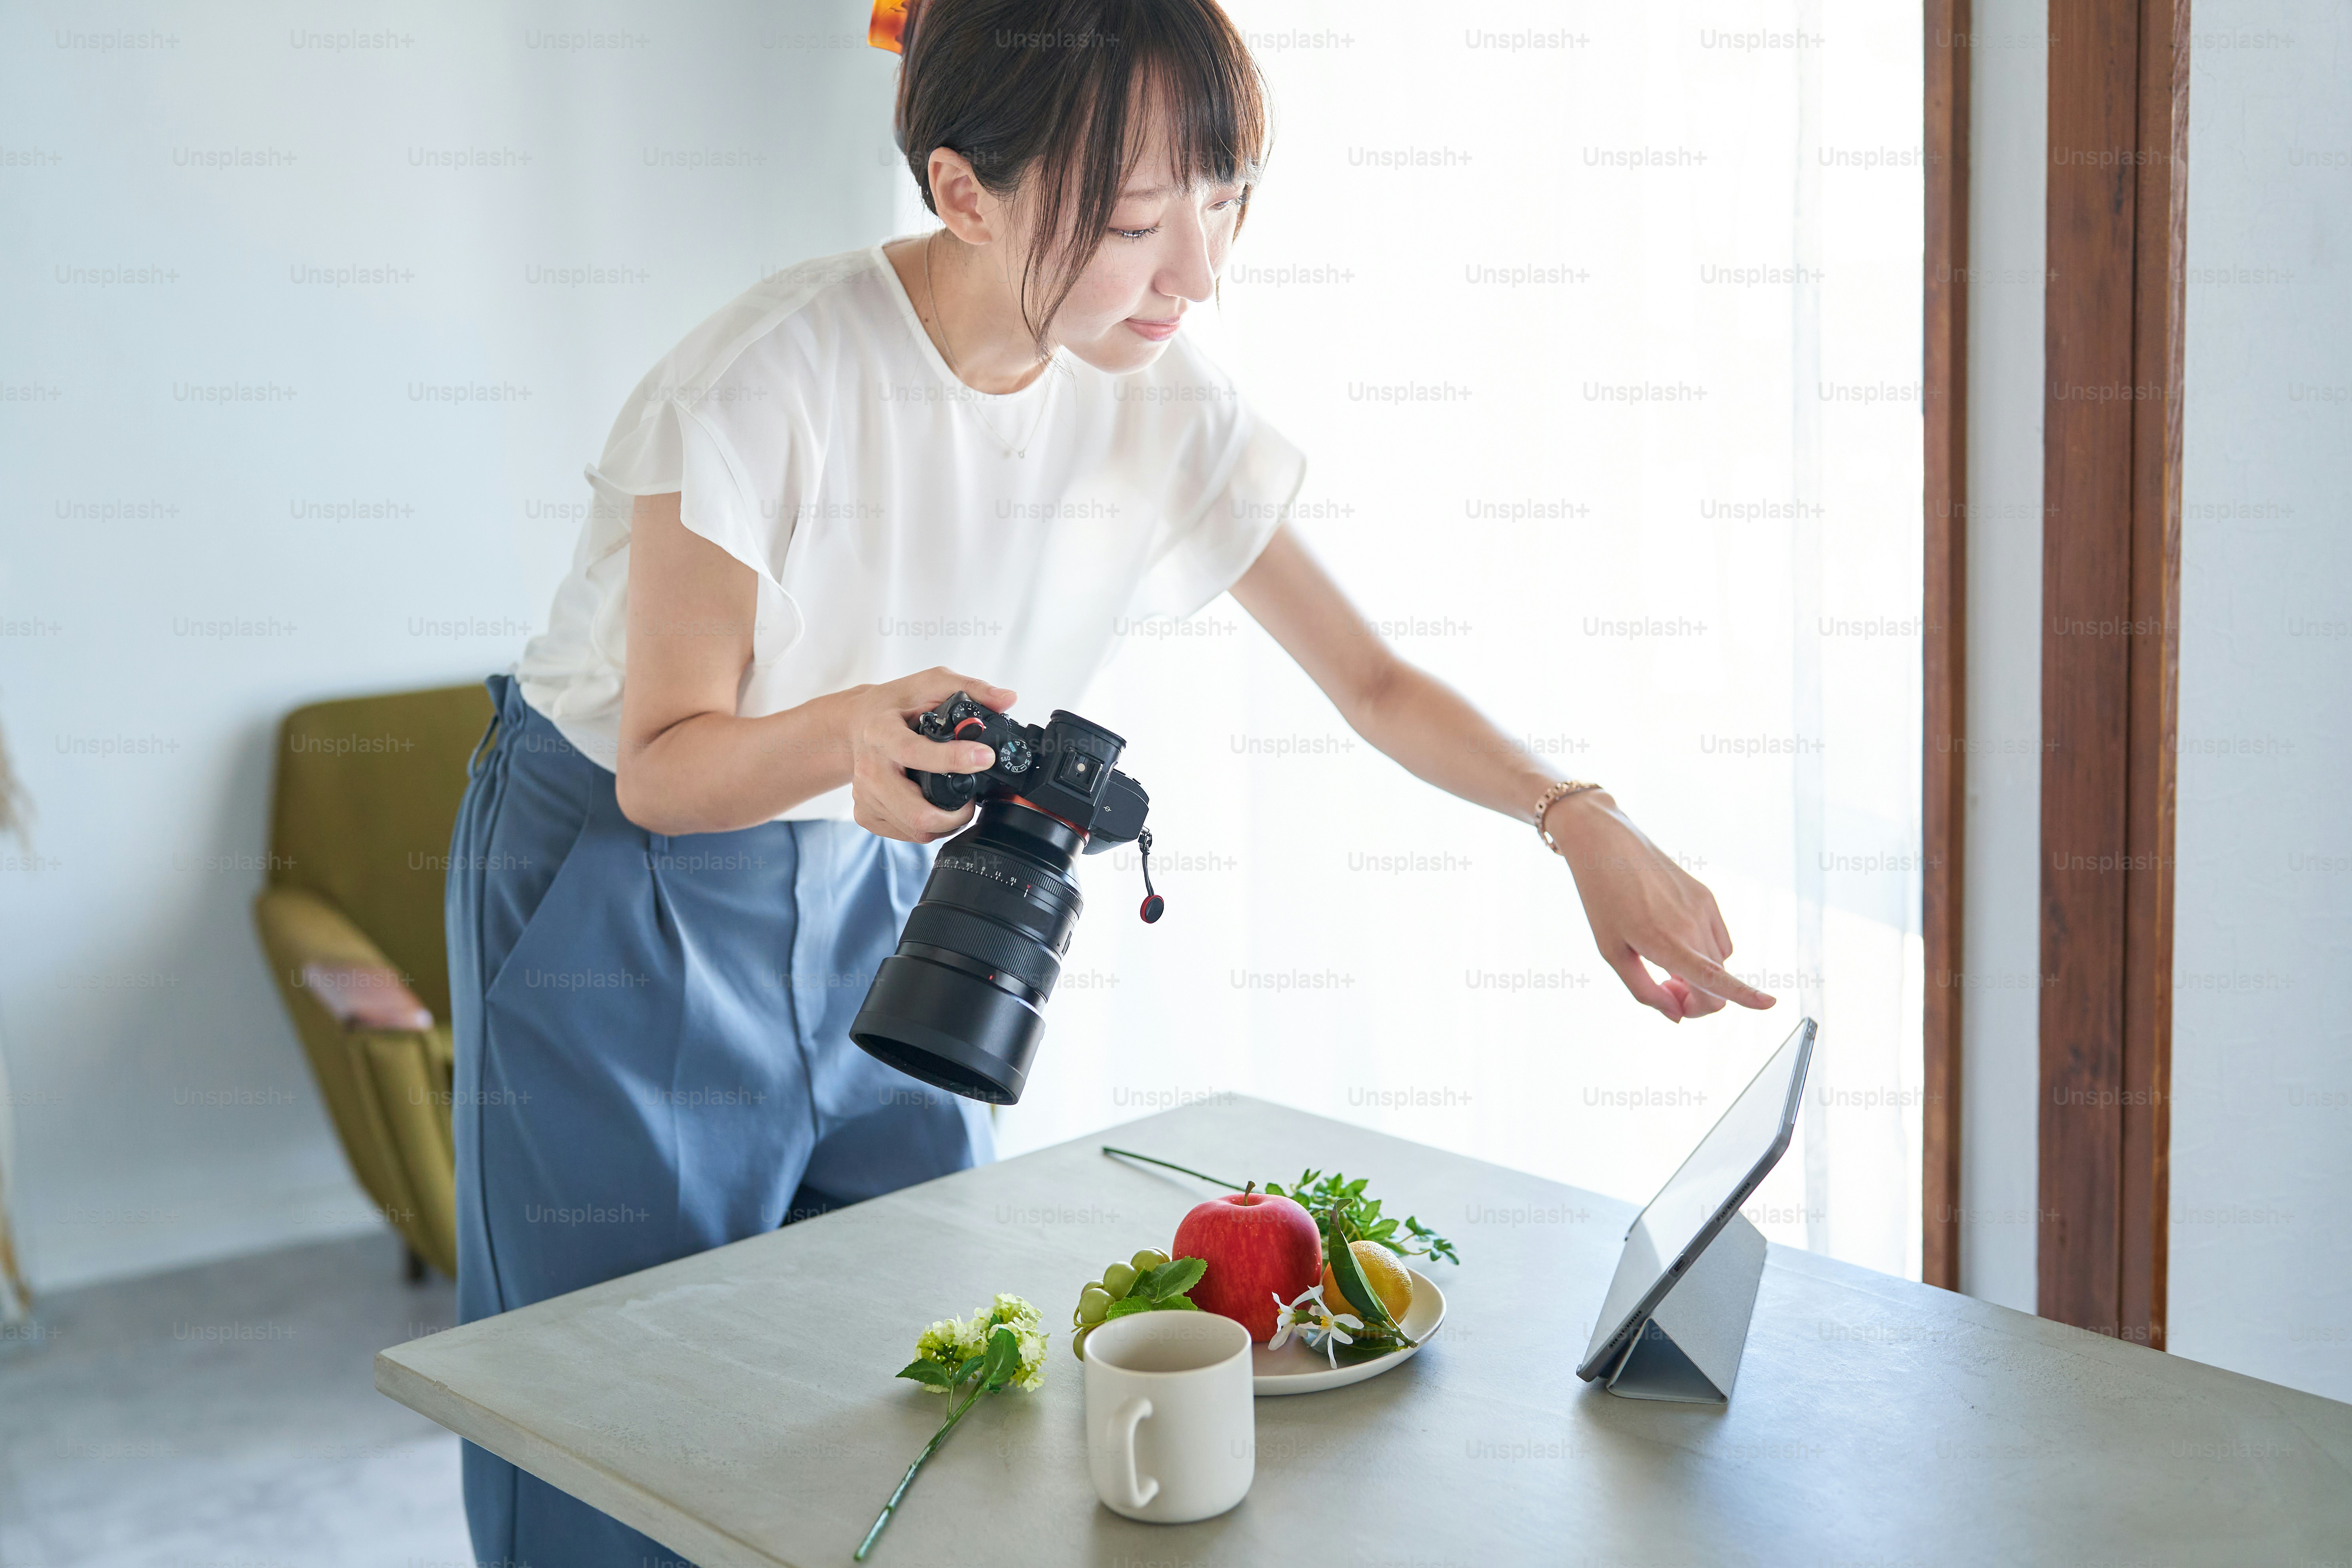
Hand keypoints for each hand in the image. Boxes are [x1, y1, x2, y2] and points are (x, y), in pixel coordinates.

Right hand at [843, 667, 1018, 842]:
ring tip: (958, 804)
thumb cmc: (895, 704)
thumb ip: (972, 687)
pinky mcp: (865, 814)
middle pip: (916, 812)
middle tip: (973, 800)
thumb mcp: (931, 682)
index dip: (953, 759)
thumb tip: (1008, 698)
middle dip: (956, 815)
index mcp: (882, 732)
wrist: (856, 724)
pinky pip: (905, 835)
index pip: (915, 752)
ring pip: (915, 829)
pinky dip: (928, 828)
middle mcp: (870, 768)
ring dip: (946, 824)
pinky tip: (934, 807)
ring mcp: (865, 795)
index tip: (985, 758)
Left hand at [1544, 792, 1775, 1022]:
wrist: (1606, 845)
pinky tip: (1676, 937)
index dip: (1746, 997)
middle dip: (1695, 999)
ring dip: (1699, 975)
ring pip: (1719, 963)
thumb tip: (1678, 1016)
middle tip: (1665, 988)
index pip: (1714, 978)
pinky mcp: (1706, 896)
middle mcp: (1691, 925)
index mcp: (1665, 942)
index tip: (1770, 1004)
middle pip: (1715, 984)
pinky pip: (1720, 939)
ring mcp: (1703, 908)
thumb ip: (1644, 991)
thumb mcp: (1611, 952)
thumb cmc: (1602, 900)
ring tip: (1662, 959)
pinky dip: (1705, 950)